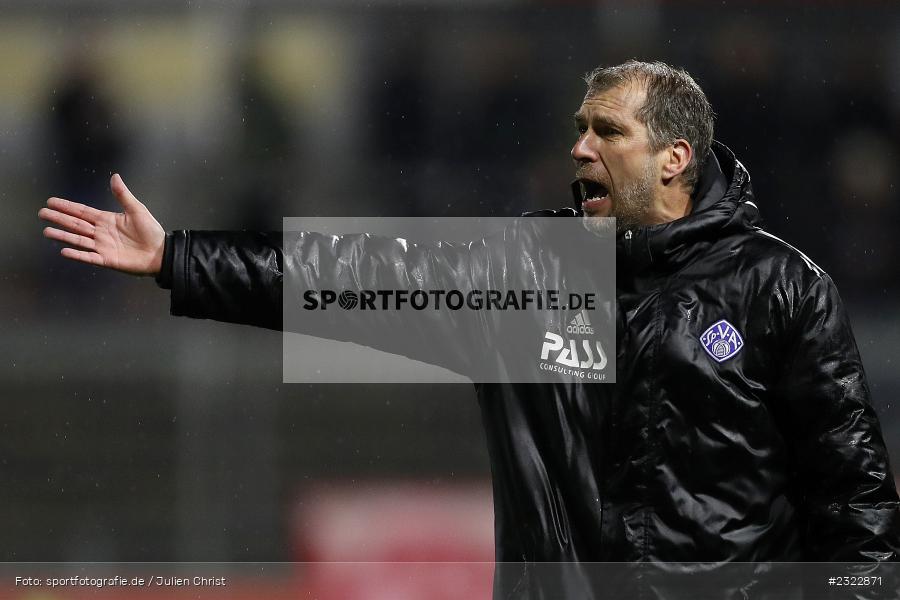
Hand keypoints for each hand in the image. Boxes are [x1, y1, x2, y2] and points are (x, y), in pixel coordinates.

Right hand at [39, 174, 165, 275]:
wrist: (161, 252)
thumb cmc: (151, 231)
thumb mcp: (137, 210)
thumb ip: (123, 195)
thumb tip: (114, 176)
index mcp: (106, 220)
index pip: (82, 212)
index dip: (67, 207)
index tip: (51, 201)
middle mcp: (101, 233)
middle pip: (75, 224)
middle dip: (59, 218)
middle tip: (42, 213)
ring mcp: (102, 247)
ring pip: (78, 240)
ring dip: (63, 236)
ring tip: (47, 231)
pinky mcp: (107, 260)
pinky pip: (89, 257)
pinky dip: (77, 254)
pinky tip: (64, 251)